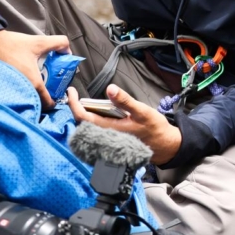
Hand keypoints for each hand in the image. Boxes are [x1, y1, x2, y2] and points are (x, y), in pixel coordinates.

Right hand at [0, 29, 69, 109]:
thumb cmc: (13, 45)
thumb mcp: (39, 42)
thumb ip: (58, 43)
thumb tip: (68, 51)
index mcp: (33, 83)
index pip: (47, 102)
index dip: (55, 101)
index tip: (58, 95)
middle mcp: (22, 91)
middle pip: (37, 103)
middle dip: (44, 99)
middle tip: (49, 90)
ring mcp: (11, 91)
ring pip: (26, 100)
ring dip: (33, 96)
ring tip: (37, 86)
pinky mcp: (4, 88)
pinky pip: (17, 95)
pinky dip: (22, 93)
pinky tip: (24, 82)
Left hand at [66, 85, 180, 165]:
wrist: (164, 145)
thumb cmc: (154, 128)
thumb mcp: (142, 111)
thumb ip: (125, 100)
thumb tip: (110, 88)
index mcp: (110, 128)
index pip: (83, 116)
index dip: (73, 104)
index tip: (71, 91)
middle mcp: (105, 136)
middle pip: (82, 122)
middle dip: (76, 107)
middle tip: (75, 94)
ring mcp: (108, 139)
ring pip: (89, 126)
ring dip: (84, 113)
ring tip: (83, 101)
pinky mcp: (111, 140)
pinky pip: (96, 129)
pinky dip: (92, 119)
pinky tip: (97, 112)